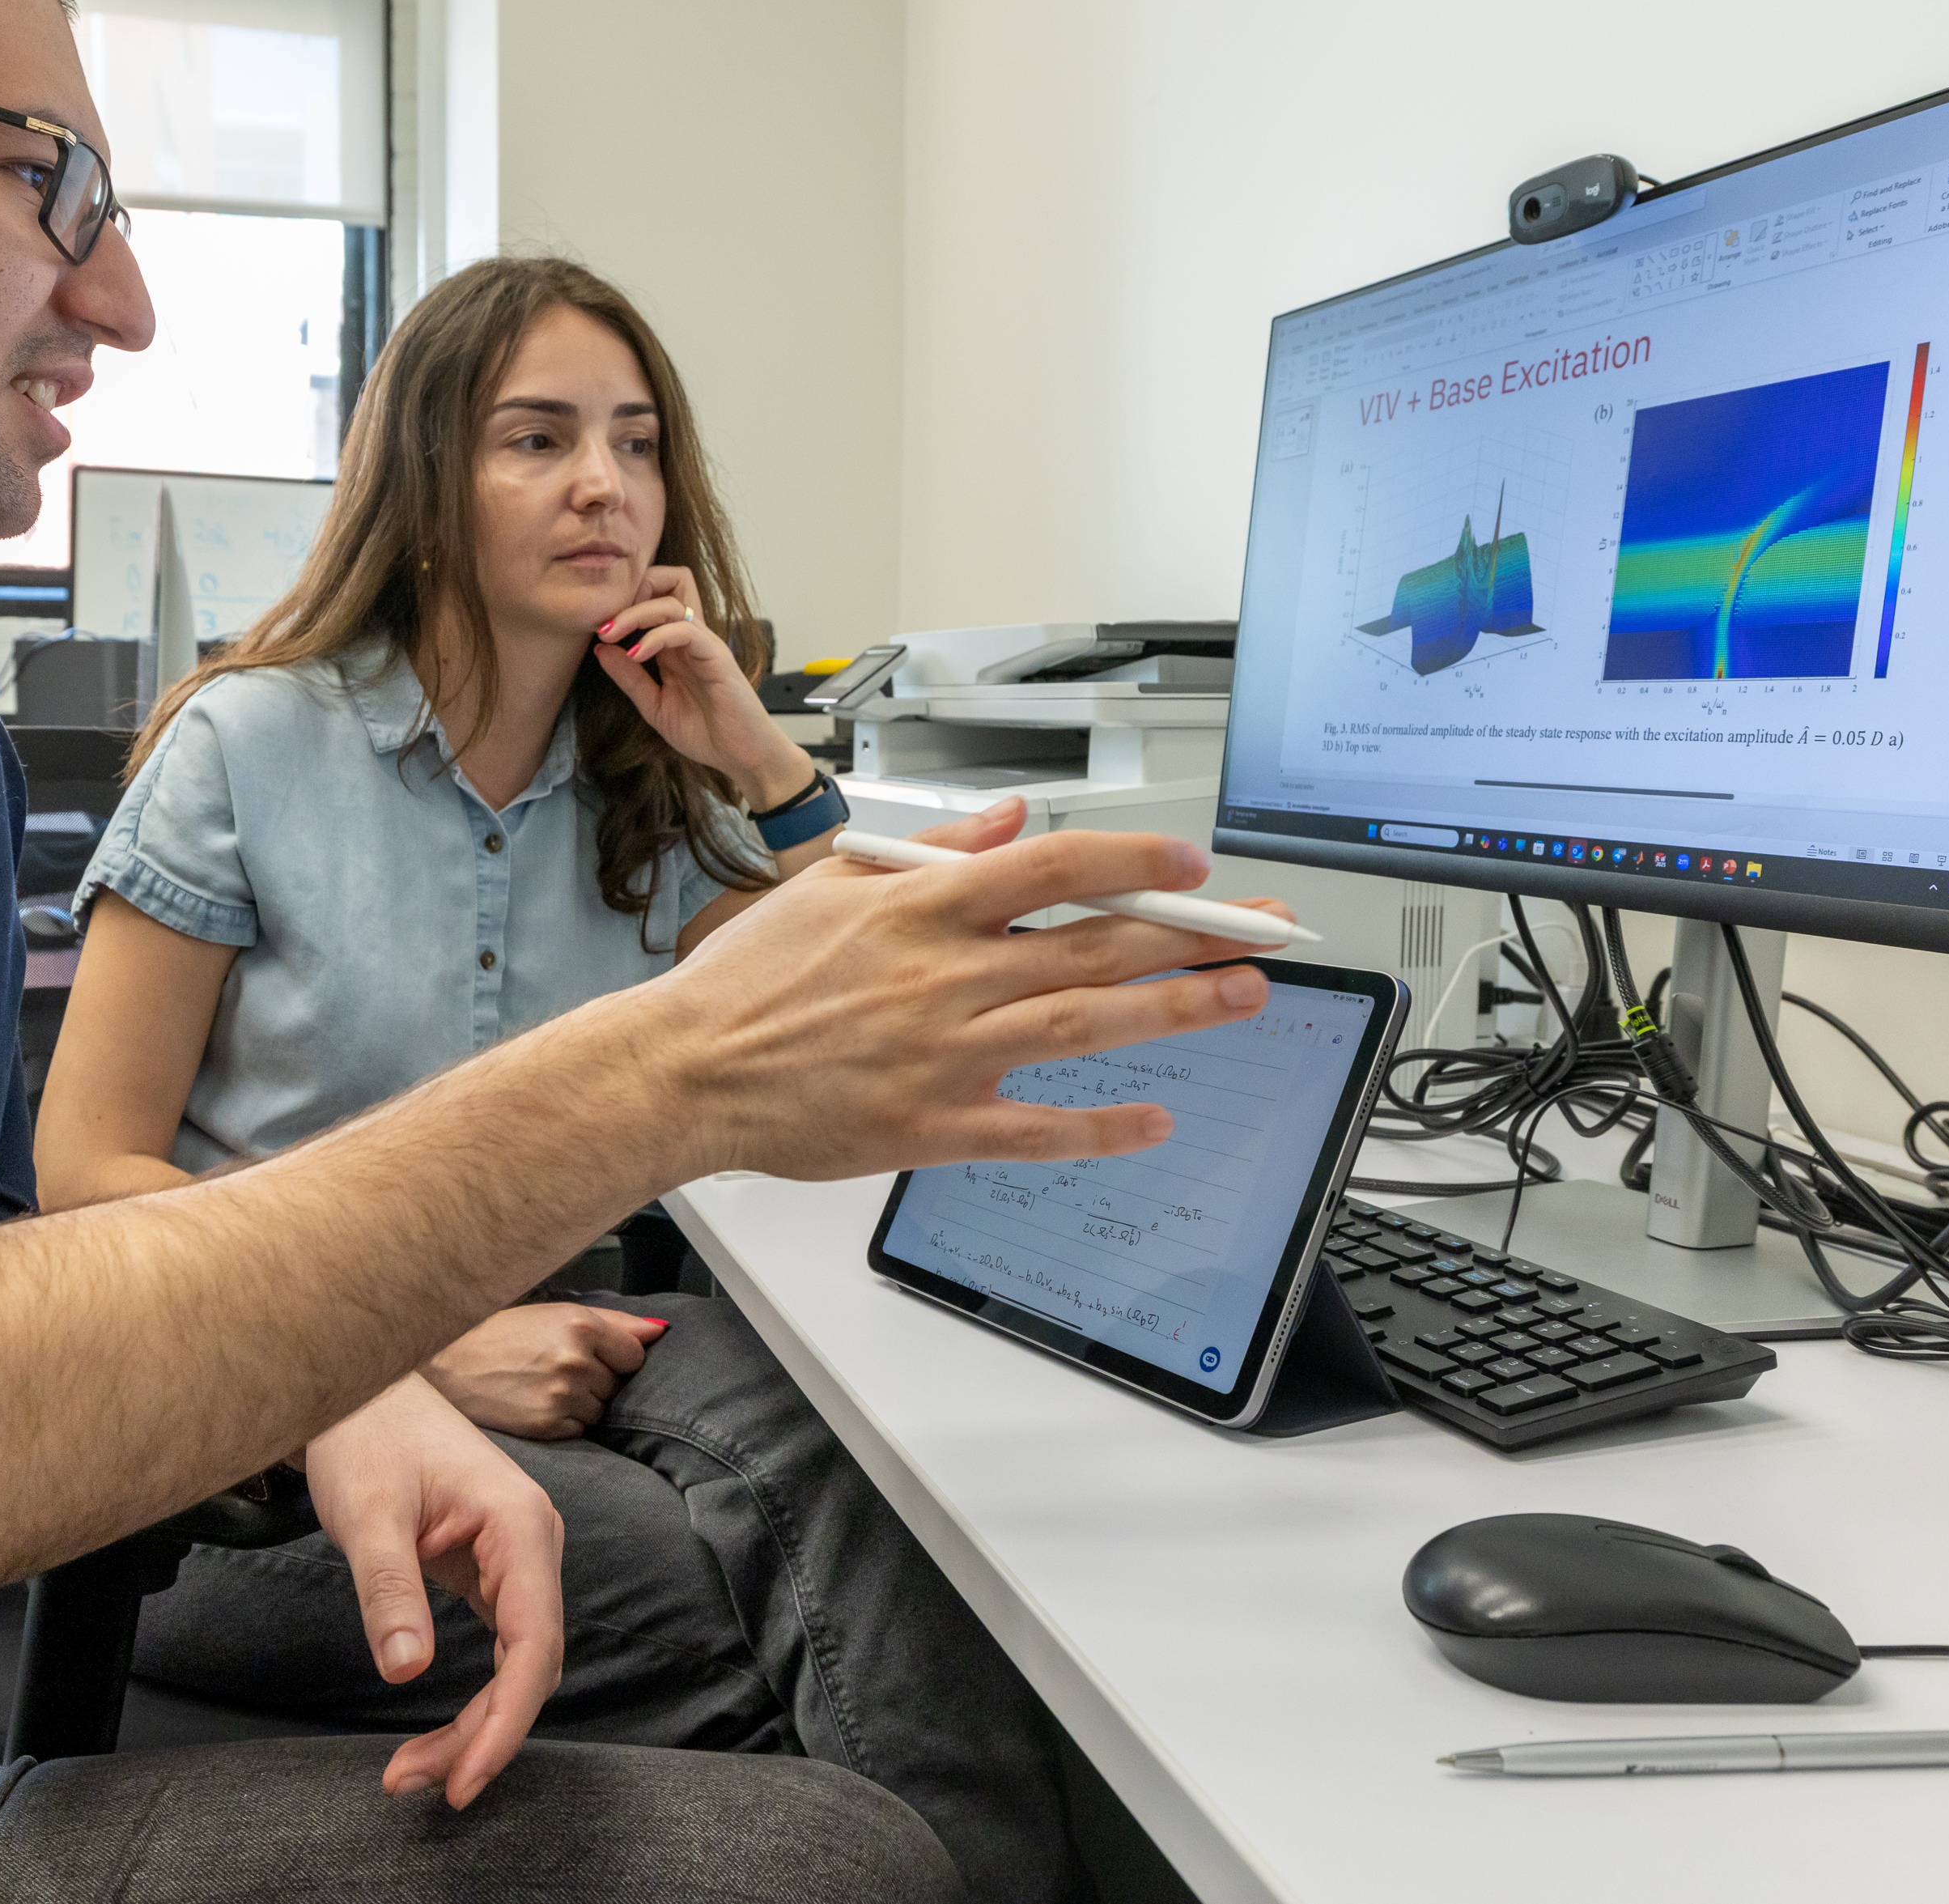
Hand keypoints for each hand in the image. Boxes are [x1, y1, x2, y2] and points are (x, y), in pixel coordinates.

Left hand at [302, 1373, 566, 1807]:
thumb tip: (405, 1670)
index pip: (534, 1644)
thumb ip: (389, 1589)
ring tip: (412, 1770)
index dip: (505, 1721)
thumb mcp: (368, 1514)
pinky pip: (499, 1647)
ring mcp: (516, 1558)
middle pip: (530, 1665)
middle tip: (413, 1782)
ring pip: (516, 1663)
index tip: (463, 1778)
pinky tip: (439, 1731)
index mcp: (519, 1526)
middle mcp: (532, 1545)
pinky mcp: (492, 1570)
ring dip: (475, 1723)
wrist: (360, 1389)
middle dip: (481, 1734)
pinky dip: (472, 1695)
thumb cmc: (367, 1435)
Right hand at [422, 1303, 669, 1438]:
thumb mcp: (557, 1314)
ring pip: (600, 1411)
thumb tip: (660, 1331)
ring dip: (582, 1403)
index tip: (592, 1355)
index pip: (635, 1354)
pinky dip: (565, 1422)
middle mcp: (574, 1361)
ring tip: (545, 1387)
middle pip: (617, 1385)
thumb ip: (615, 1323)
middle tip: (557, 1370)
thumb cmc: (504, 1335)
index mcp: (580, 1325)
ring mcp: (561, 1396)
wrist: (450, 1365)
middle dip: (597, 1380)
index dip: (615, 1357)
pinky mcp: (547, 1426)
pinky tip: (538, 1406)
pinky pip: (579, 1430)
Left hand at [590, 567, 815, 810]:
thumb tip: (600, 649)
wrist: (741, 756)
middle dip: (630, 591)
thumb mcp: (654, 705)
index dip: (628, 597)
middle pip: (669, 581)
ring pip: (671, 603)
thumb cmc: (705, 732)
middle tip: (602, 624)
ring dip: (635, 613)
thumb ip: (629, 678)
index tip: (600, 625)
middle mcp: (692, 637)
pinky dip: (654, 637)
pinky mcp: (716, 657)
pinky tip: (636, 656)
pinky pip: (685, 630)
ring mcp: (705, 644)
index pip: (658, 594)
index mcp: (677, 644)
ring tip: (610, 635)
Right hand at [636, 796, 1291, 1178]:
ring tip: (1243, 996)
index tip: (1191, 861)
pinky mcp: (933, 1127)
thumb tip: (1011, 819)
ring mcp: (946, 1055)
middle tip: (1261, 931)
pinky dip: (1099, 1127)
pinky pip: (1036, 1129)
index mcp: (924, 909)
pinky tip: (1154, 1119)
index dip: (1136, 859)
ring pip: (1086, 1024)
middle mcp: (948, 977)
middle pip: (1096, 943)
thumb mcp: (833, 884)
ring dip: (1175, 1010)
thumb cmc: (749, 982)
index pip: (1055, 868)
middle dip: (1191, 932)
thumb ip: (931, 850)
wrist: (686, 1072)